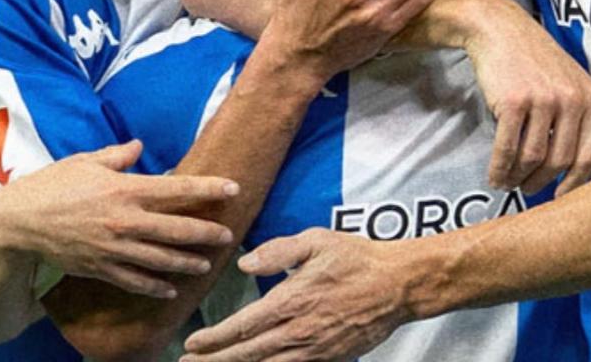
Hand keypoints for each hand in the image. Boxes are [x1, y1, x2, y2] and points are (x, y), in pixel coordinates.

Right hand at [0, 141, 239, 298]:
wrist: (18, 221)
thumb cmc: (50, 185)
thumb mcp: (84, 161)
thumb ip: (117, 156)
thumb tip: (139, 146)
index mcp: (124, 189)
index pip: (177, 188)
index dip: (208, 189)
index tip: (232, 189)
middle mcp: (125, 220)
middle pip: (177, 229)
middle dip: (206, 232)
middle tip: (227, 236)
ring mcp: (115, 248)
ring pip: (161, 259)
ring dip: (187, 262)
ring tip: (205, 264)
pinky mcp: (101, 268)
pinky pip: (135, 281)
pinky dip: (155, 286)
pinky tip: (170, 289)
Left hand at [181, 229, 410, 361]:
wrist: (399, 285)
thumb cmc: (356, 258)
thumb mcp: (316, 240)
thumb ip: (278, 251)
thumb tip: (245, 264)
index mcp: (292, 301)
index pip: (243, 327)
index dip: (214, 339)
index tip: (191, 344)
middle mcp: (299, 332)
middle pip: (248, 355)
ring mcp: (315, 350)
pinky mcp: (330, 359)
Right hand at [456, 0, 590, 194]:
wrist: (499, 29)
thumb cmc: (532, 59)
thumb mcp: (568, 82)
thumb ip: (576, 117)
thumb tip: (570, 168)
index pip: (590, 154)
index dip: (575, 183)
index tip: (561, 197)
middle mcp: (572, 100)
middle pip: (560, 160)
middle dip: (541, 182)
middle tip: (527, 190)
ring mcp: (543, 100)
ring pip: (533, 157)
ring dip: (518, 177)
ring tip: (507, 183)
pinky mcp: (514, 101)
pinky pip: (508, 147)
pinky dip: (499, 167)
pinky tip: (494, 175)